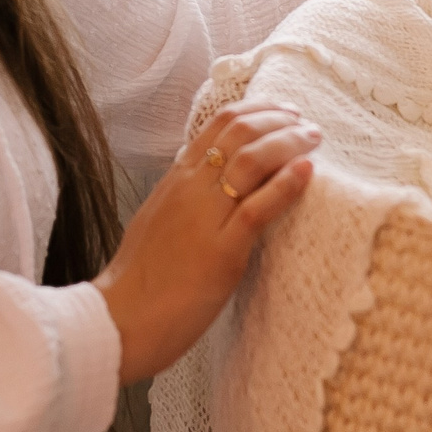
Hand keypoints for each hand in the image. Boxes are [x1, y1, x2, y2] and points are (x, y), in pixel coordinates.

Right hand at [93, 103, 320, 383]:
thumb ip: (186, 197)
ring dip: (289, 143)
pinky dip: (285, 185)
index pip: (218, 124)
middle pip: (238, 132)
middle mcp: (188, 189)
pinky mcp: (220, 253)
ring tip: (313, 139)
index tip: (283, 111)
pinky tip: (306, 171)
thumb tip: (214, 183)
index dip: (256, 110)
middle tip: (307, 123)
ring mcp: (203, 219)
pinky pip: (256, 209)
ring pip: (251, 161)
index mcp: (175, 180)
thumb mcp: (160, 219)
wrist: (119, 321)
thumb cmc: (140, 279)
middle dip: (279, 120)